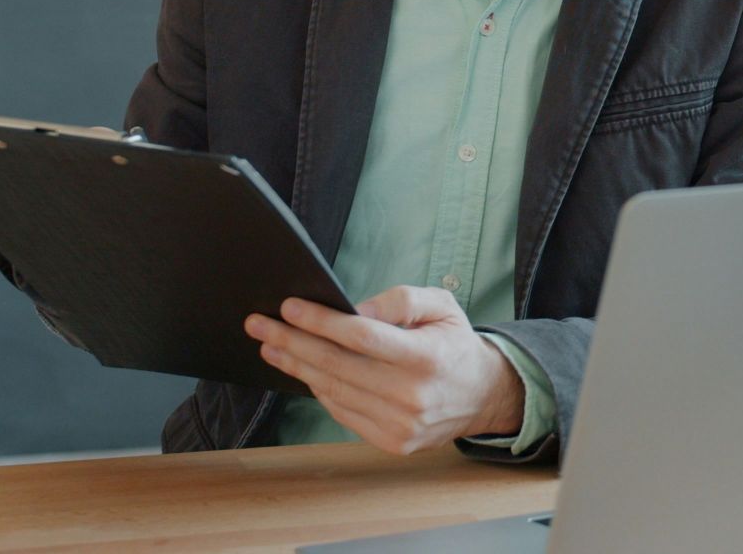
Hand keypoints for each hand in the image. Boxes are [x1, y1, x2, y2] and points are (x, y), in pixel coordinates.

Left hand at [244, 285, 525, 454]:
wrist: (482, 396)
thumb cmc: (454, 344)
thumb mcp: (442, 306)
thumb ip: (400, 300)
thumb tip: (354, 309)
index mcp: (426, 358)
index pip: (361, 336)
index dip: (320, 321)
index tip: (288, 307)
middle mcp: (412, 395)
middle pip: (337, 365)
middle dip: (292, 342)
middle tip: (260, 325)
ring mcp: (400, 424)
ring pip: (334, 391)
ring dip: (297, 367)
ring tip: (271, 346)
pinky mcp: (391, 442)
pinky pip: (342, 412)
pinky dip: (319, 390)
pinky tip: (303, 370)